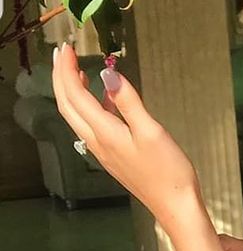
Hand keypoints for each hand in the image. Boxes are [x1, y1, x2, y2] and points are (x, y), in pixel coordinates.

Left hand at [52, 43, 199, 226]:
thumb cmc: (168, 170)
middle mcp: (96, 142)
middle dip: (61, 77)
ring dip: (72, 91)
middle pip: (67, 105)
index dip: (65, 70)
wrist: (174, 203)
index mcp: (104, 133)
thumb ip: (128, 102)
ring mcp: (103, 150)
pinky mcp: (113, 156)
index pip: (74, 95)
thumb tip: (108, 74)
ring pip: (76, 116)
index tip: (66, 47)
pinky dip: (89, 106)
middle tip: (64, 53)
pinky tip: (103, 99)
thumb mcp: (152, 131)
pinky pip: (91, 125)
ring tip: (76, 70)